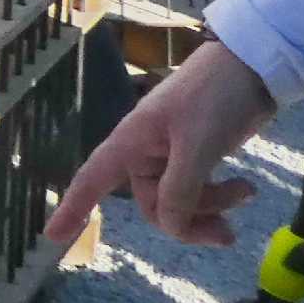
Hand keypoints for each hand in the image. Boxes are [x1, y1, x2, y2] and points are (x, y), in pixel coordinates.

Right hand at [47, 39, 273, 247]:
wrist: (251, 65)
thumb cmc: (213, 96)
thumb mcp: (197, 144)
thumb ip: (180, 189)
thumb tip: (170, 226)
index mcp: (132, 143)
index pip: (92, 179)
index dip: (72, 207)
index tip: (51, 237)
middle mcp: (146, 153)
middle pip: (154, 205)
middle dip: (189, 221)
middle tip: (227, 233)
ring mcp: (173, 154)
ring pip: (181, 201)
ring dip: (213, 207)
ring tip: (247, 192)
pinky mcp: (198, 154)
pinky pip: (199, 189)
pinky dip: (221, 196)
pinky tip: (247, 188)